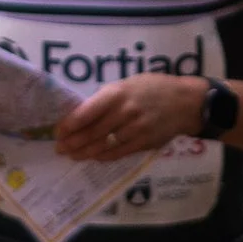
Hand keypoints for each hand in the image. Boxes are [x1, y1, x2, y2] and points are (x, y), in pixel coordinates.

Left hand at [52, 73, 204, 164]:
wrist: (185, 102)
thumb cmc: (152, 89)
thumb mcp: (127, 84)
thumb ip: (107, 99)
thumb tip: (82, 115)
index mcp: (116, 94)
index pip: (86, 112)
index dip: (69, 125)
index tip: (57, 132)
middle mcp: (124, 112)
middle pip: (92, 132)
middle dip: (73, 142)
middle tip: (60, 148)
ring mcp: (134, 129)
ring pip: (103, 145)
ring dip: (85, 152)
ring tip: (73, 155)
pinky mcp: (144, 142)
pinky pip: (119, 152)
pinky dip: (104, 156)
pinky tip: (94, 157)